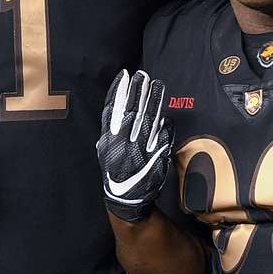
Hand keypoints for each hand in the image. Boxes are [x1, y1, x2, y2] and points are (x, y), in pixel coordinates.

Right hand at [97, 69, 172, 221]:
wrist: (127, 198)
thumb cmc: (115, 172)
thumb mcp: (105, 151)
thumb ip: (109, 132)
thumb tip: (113, 109)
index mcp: (110, 140)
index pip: (113, 110)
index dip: (118, 91)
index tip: (124, 75)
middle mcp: (124, 143)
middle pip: (132, 111)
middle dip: (138, 91)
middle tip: (143, 74)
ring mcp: (141, 149)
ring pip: (148, 120)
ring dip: (153, 102)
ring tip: (157, 85)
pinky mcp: (156, 157)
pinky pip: (163, 137)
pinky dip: (165, 126)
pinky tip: (167, 115)